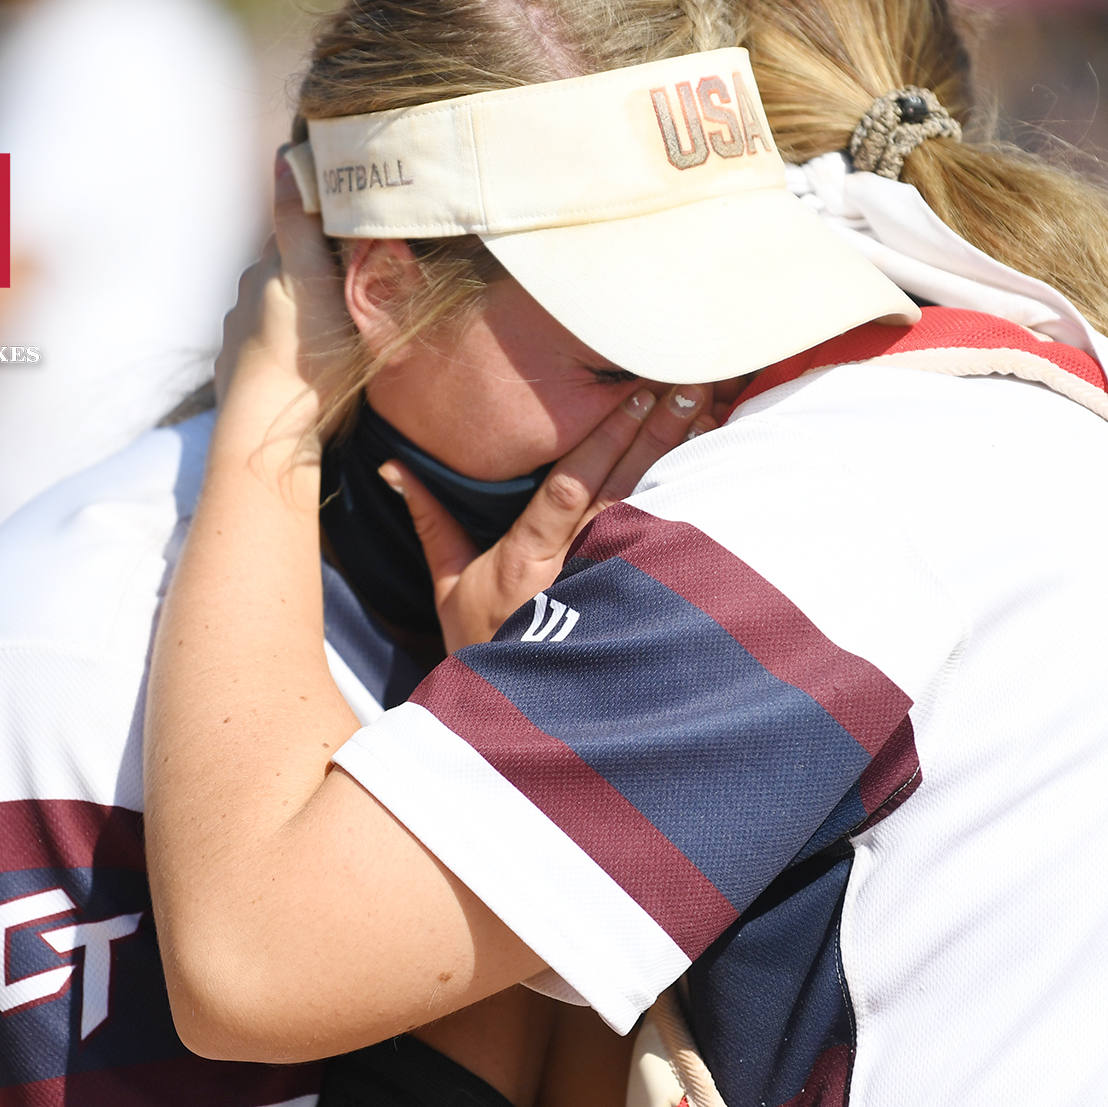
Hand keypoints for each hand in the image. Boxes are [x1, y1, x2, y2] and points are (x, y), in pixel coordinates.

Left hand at [212, 158, 353, 461]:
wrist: (268, 435)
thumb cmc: (305, 356)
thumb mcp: (310, 280)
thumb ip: (297, 221)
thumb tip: (283, 156)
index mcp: (266, 271)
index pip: (293, 230)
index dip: (320, 223)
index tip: (350, 224)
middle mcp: (246, 300)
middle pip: (284, 269)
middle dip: (311, 267)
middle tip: (353, 273)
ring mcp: (242, 340)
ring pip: (277, 309)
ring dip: (300, 309)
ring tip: (336, 321)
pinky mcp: (244, 375)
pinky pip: (272, 347)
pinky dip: (289, 344)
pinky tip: (309, 358)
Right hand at [383, 384, 715, 652]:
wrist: (517, 720)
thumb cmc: (482, 647)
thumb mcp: (448, 586)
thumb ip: (431, 522)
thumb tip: (396, 469)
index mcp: (527, 560)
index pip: (571, 489)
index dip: (604, 440)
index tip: (631, 396)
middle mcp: (574, 569)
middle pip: (621, 490)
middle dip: (653, 434)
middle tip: (687, 386)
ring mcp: (609, 588)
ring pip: (650, 511)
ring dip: (678, 460)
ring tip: (707, 412)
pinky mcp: (634, 605)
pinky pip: (665, 545)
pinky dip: (688, 504)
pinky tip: (712, 470)